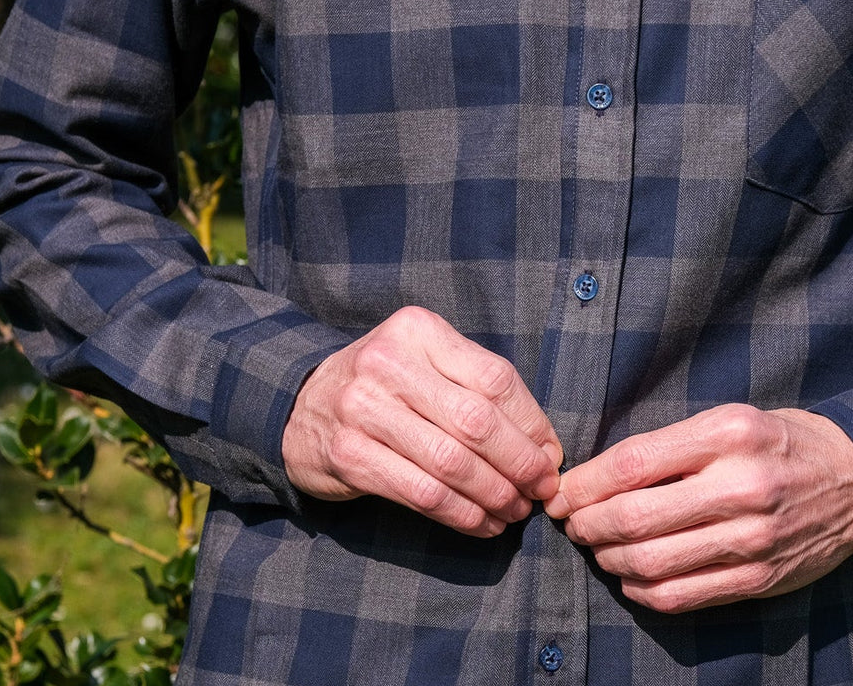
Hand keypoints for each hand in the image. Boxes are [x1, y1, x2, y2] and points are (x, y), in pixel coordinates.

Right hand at [281, 306, 563, 536]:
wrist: (302, 405)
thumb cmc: (384, 385)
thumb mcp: (424, 361)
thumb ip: (476, 387)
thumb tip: (544, 444)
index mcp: (417, 330)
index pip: (494, 378)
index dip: (532, 423)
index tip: (550, 454)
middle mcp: (388, 362)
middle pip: (476, 422)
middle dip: (521, 464)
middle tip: (542, 490)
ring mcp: (363, 408)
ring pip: (452, 463)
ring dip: (495, 495)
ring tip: (515, 511)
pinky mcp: (350, 455)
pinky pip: (423, 493)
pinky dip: (462, 515)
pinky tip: (482, 524)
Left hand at [543, 404, 852, 611]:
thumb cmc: (772, 441)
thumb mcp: (724, 419)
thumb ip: (666, 445)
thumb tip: (595, 476)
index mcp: (726, 435)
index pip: (632, 463)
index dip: (585, 482)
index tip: (562, 490)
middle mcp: (740, 488)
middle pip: (635, 517)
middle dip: (587, 523)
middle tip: (570, 520)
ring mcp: (752, 540)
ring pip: (651, 563)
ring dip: (607, 557)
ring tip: (594, 544)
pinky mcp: (759, 579)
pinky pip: (681, 596)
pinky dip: (640, 589)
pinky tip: (627, 574)